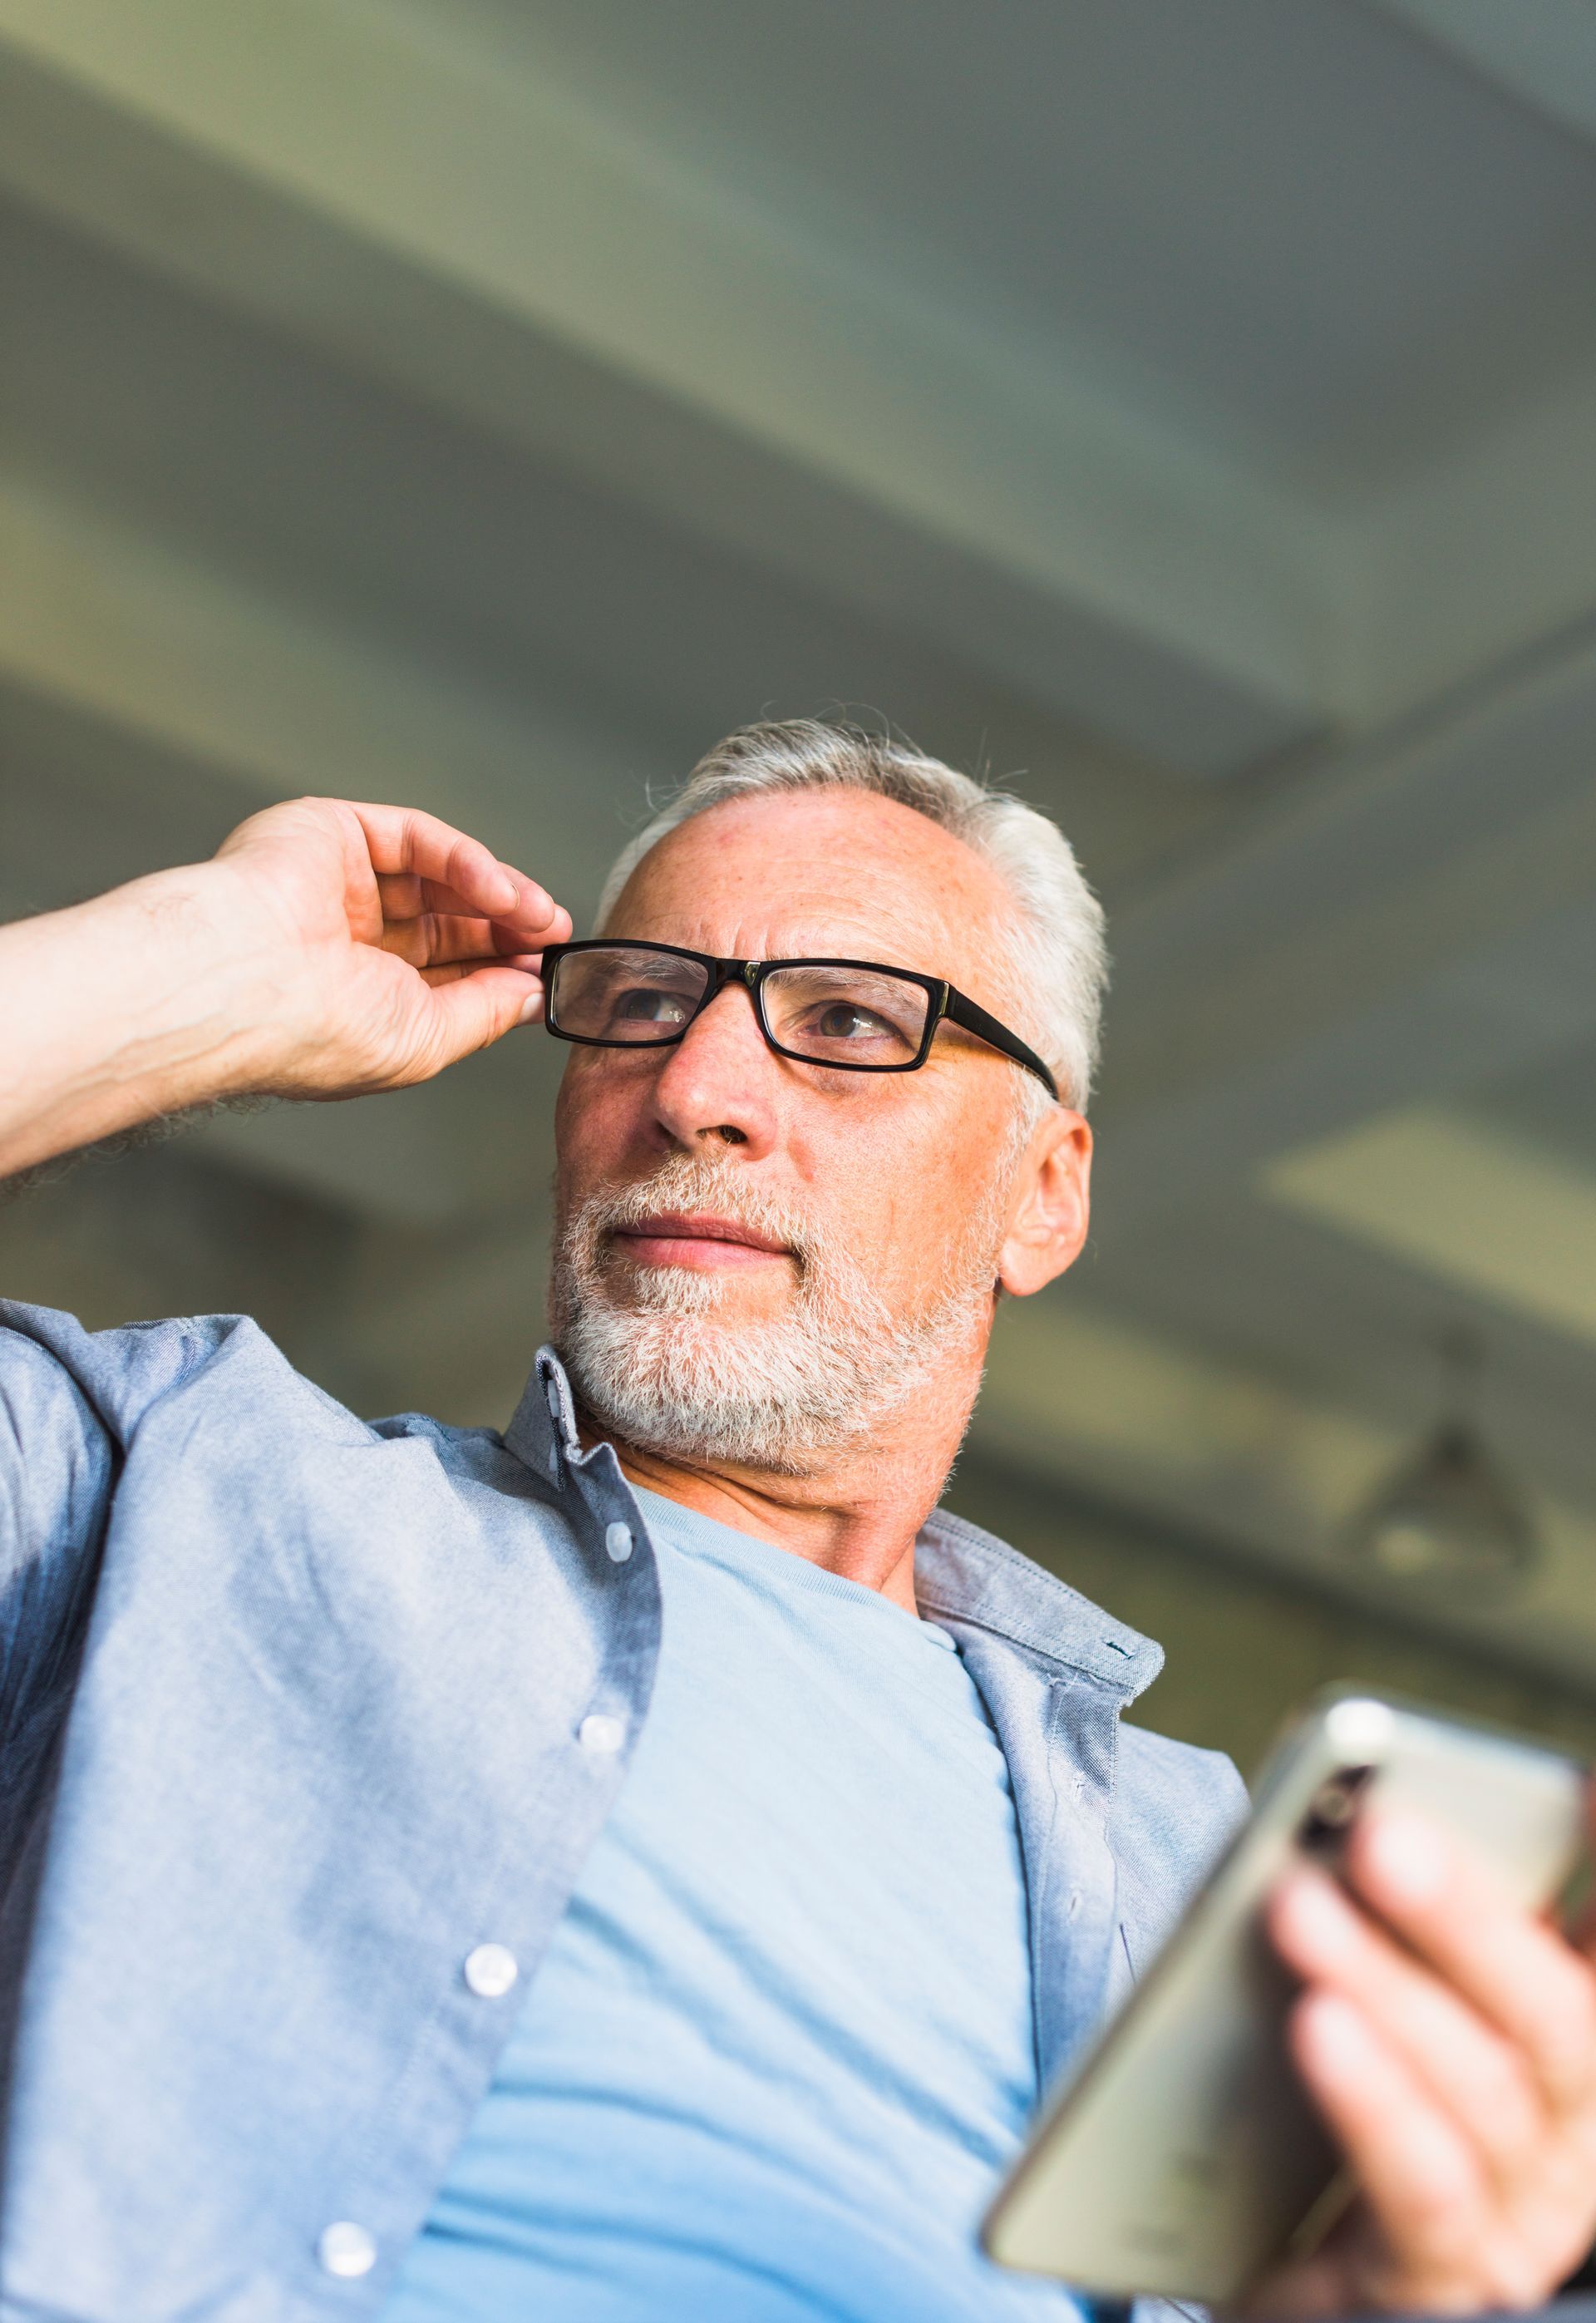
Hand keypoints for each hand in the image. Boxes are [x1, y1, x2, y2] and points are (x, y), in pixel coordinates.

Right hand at [212, 795, 571, 1097]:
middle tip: (554, 936)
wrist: (246, 985)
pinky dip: (468, 863)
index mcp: (357, 991)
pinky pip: (418, 839)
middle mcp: (345, 934)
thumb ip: (483, 1012)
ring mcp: (338, 880)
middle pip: (448, 919)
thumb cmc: (316, 1031)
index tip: (550, 972)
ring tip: (541, 918)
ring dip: (500, 893)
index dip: (501, 967)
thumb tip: (531, 996)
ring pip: (438, 875)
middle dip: (509, 928)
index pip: (444, 970)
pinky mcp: (333, 831)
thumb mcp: (426, 1039)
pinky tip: (502, 894)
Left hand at [1246, 1791, 1595, 2316]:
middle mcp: (1578, 2129)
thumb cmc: (1340, 2104)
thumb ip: (1401, 1915)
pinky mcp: (1452, 2279)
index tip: (1586, 1787)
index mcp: (1574, 2036)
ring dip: (1389, 1992)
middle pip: (1558, 2017)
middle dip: (1468, 1919)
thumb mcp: (1387, 1991)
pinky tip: (1317, 2027)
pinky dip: (1375, 2103)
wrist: (1284, 2268)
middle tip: (1383, 1834)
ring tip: (1299, 1908)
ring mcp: (1525, 2213)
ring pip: (1483, 2095)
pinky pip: (1428, 2193)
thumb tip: (1375, 1806)